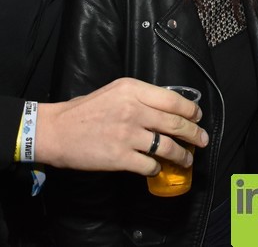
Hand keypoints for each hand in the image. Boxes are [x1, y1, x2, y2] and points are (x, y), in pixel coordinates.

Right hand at [34, 77, 208, 174]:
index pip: (173, 100)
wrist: (56, 130)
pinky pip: (150, 165)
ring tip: (187, 158)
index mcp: (132, 90)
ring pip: (168, 147)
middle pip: (176, 123)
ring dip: (182, 155)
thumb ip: (139, 97)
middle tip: (202, 140)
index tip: (198, 117)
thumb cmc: (84, 111)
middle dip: (194, 134)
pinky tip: (157, 168)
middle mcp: (133, 109)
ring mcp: (128, 134)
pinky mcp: (120, 157)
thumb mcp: (114, 92)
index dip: (191, 111)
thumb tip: (167, 109)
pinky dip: (157, 168)